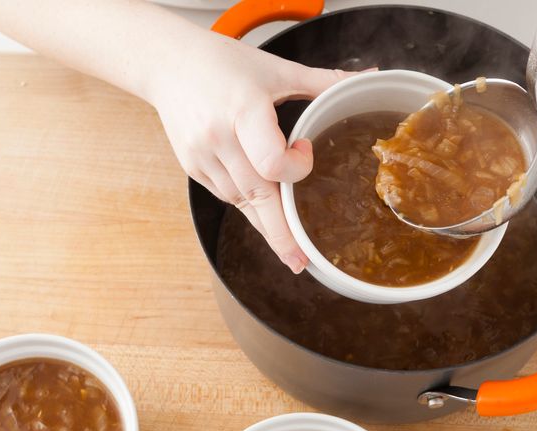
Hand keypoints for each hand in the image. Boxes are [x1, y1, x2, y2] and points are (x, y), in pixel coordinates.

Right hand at [147, 35, 358, 272]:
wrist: (168, 62)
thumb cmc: (223, 62)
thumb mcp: (276, 68)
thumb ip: (323, 81)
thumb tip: (368, 79)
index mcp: (244, 111)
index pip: (272, 163)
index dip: (296, 168)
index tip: (305, 150)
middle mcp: (219, 138)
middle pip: (257, 197)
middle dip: (281, 234)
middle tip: (300, 262)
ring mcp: (202, 156)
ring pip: (241, 201)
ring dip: (265, 219)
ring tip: (286, 242)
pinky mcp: (192, 167)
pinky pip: (226, 195)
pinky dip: (245, 202)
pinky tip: (259, 207)